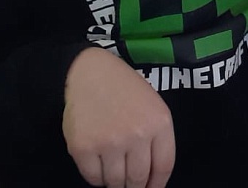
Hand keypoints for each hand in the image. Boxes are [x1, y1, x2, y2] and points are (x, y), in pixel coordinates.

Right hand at [63, 47, 175, 187]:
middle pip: (139, 179)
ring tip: (114, 170)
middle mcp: (137, 135)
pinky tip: (99, 164)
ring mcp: (109, 143)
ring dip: (116, 182)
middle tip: (130, 184)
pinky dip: (97, 177)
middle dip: (135, 186)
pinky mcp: (83, 148)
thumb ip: (156, 138)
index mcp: (159, 123)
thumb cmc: (125, 89)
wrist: (90, 73)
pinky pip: (93, 178)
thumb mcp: (153, 106)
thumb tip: (152, 176)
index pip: (164, 167)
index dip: (157, 184)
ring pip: (116, 182)